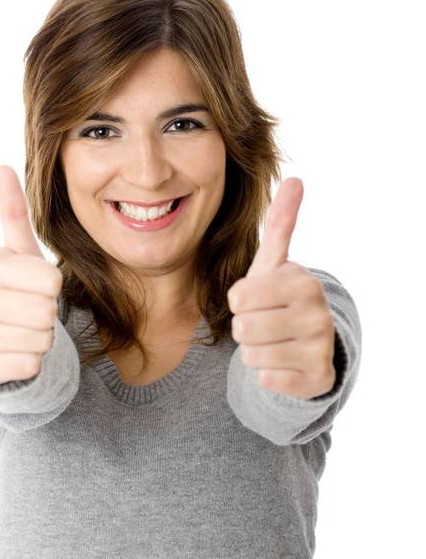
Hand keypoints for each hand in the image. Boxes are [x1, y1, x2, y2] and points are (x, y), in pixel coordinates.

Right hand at [0, 165, 62, 385]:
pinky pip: (30, 365)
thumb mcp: (18, 252)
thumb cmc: (15, 289)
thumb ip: (13, 213)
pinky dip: (31, 362)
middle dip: (48, 314)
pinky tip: (14, 351)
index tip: (35, 286)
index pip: (51, 280)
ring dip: (41, 338)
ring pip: (42, 339)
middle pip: (47, 311)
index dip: (53, 286)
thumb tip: (1, 166)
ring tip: (22, 329)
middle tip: (30, 311)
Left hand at [226, 177, 336, 399]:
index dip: (239, 300)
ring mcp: (320, 348)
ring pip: (252, 355)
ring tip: (273, 340)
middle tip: (264, 322)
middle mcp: (317, 313)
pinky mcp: (317, 379)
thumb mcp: (274, 262)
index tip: (257, 298)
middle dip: (245, 327)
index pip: (238, 296)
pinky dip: (267, 373)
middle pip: (244, 328)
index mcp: (302, 281)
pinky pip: (266, 380)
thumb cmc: (278, 297)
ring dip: (254, 350)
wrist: (307, 344)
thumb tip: (295, 179)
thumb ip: (281, 222)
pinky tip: (283, 361)